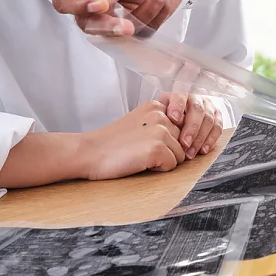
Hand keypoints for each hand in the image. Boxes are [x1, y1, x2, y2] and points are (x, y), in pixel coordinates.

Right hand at [52, 0, 188, 32]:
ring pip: (120, 33)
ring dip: (146, 12)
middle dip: (109, 27)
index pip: (64, 0)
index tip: (99, 5)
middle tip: (127, 25)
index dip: (76, 7)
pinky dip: (158, 13)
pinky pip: (144, 32)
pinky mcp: (137, 25)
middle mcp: (97, 3)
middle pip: (88, 26)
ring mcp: (116, 16)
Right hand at [76, 101, 190, 179]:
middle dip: (167, 151)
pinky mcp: (157, 148)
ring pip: (180, 155)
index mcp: (156, 106)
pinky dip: (158, 170)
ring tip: (140, 156)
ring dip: (163, 161)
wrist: (88, 152)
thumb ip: (160, 123)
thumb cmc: (112, 143)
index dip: (168, 140)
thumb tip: (187, 138)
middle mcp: (161, 115)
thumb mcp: (139, 122)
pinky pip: (172, 166)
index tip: (148, 142)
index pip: (182, 127)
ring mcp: (160, 131)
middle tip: (140, 150)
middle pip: (183, 141)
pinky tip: (139, 163)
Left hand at [157, 91, 227, 159]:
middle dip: (191, 128)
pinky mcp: (217, 116)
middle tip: (184, 143)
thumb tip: (162, 128)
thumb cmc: (165, 120)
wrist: (174, 122)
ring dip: (200, 138)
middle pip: (197, 110)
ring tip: (190, 152)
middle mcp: (196, 98)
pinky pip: (218, 128)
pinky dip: (211, 140)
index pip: (180, 96)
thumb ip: (160, 118)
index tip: (173, 119)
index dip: (177, 107)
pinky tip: (203, 150)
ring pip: (209, 120)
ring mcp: (208, 107)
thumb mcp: (159, 116)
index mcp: (179, 94)